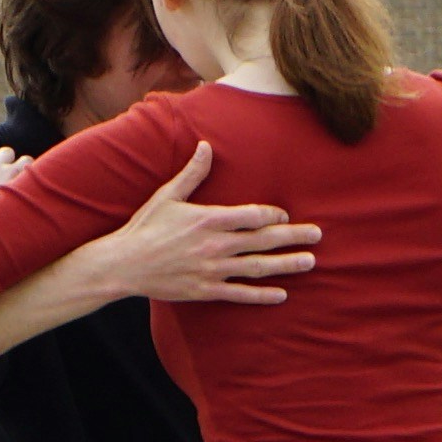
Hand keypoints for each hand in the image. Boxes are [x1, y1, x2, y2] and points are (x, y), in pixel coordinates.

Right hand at [86, 138, 317, 308]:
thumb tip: (206, 146)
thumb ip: (192, 173)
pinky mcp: (206, 289)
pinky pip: (240, 293)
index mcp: (209, 219)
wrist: (124, 264)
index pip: (252, 215)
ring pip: (258, 267)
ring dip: (286, 264)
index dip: (272, 215)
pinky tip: (281, 294)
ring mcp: (213, 269)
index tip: (283, 215)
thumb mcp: (168, 195)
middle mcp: (216, 244)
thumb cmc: (145, 227)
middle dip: (293, 236)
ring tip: (309, 262)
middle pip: (263, 240)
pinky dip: (262, 295)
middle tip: (317, 235)